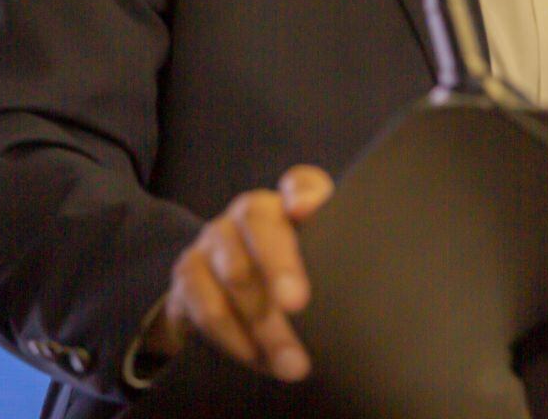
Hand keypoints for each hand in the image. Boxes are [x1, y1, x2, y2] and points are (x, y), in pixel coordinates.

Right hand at [158, 164, 333, 381]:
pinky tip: (256, 359)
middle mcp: (249, 211)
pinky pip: (207, 305)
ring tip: (292, 363)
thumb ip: (335, 263)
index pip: (300, 183)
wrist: (222, 302)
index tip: (304, 210)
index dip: (302, 192)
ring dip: (264, 323)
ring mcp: (214, 238)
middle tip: (298, 305)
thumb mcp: (315, 270)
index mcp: (289, 205)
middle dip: (280, 265)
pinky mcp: (188, 273)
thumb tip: (360, 292)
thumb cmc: (287, 285)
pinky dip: (233, 337)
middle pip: (258, 221)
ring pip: (234, 273)